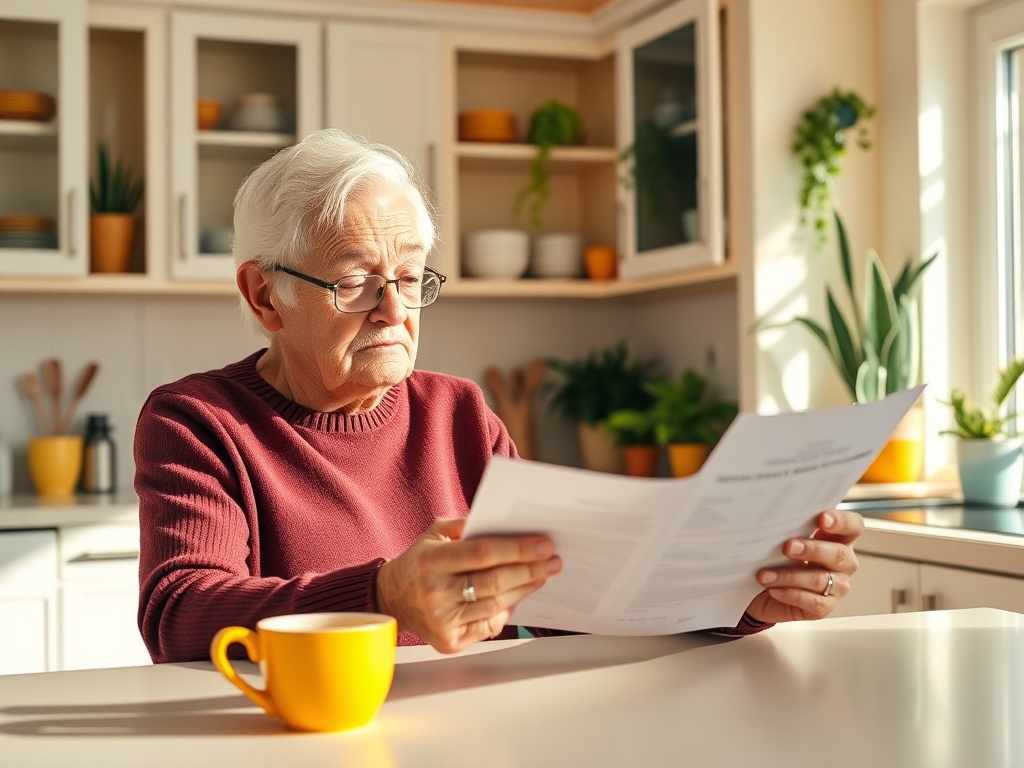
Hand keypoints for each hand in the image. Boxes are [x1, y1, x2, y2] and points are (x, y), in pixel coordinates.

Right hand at [375, 518, 561, 653]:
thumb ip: (466, 526)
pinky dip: (506, 611)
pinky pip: (489, 626)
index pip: (483, 553)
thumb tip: (508, 525)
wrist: (391, 600)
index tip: (544, 544)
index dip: (517, 549)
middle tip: (553, 561)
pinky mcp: (449, 642)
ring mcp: (442, 621)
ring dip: (525, 589)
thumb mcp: (435, 533)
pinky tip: (517, 596)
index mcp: (431, 561)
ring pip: (496, 605)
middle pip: (495, 582)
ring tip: (542, 575)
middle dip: (530, 570)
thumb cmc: (420, 562)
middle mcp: (435, 594)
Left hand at [745, 509, 863, 623]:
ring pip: (820, 580)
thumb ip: (789, 528)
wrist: (761, 591)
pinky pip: (813, 602)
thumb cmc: (777, 558)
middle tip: (787, 547)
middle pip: (839, 554)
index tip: (822, 519)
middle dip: (812, 549)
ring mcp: (837, 587)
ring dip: (789, 576)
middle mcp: (842, 563)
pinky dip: (790, 594)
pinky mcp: (824, 607)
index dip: (842, 522)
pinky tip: (774, 590)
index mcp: (837, 539)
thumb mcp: (783, 539)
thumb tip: (773, 518)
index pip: (852, 526)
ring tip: (764, 575)